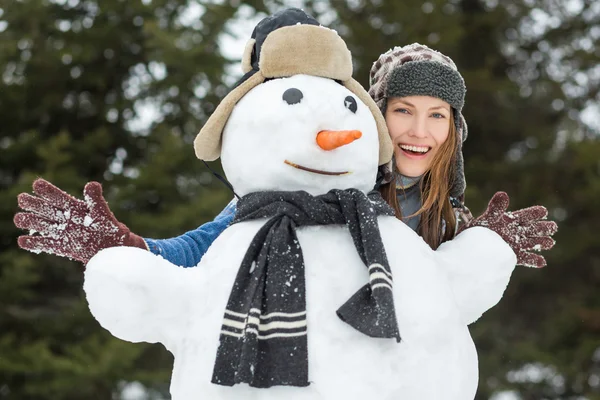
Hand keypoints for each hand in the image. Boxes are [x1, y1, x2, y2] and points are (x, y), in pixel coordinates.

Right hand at [14, 178, 146, 263]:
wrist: (114, 250)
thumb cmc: (111, 230)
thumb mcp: (103, 214)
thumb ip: (96, 201)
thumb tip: (92, 184)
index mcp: (76, 208)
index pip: (59, 197)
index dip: (49, 191)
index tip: (37, 183)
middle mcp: (66, 219)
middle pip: (47, 210)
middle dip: (34, 204)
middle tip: (22, 199)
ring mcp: (63, 233)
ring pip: (43, 226)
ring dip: (31, 222)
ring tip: (18, 218)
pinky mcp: (62, 247)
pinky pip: (46, 244)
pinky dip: (34, 244)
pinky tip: (22, 241)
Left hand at [460, 192, 557, 267]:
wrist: (469, 248)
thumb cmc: (477, 230)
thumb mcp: (488, 218)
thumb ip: (496, 208)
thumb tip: (503, 194)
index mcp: (508, 221)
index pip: (523, 216)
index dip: (532, 213)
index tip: (543, 210)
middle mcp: (513, 232)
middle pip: (530, 229)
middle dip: (542, 228)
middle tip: (553, 227)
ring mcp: (513, 245)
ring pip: (530, 243)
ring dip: (540, 243)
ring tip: (550, 242)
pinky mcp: (511, 256)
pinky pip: (524, 258)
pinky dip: (533, 260)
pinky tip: (542, 262)